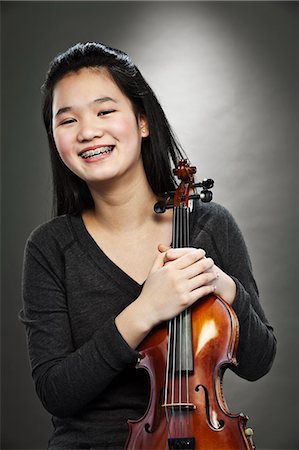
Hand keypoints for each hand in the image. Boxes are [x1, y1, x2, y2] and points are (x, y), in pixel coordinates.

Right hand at [115, 244, 235, 348]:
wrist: (147, 310)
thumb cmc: (149, 292)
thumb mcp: (152, 271)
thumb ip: (159, 258)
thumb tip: (166, 250)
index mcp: (169, 269)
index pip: (189, 257)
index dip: (198, 253)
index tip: (202, 252)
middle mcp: (177, 277)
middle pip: (199, 266)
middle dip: (208, 262)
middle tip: (211, 261)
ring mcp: (182, 289)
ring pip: (203, 278)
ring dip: (211, 275)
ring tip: (214, 274)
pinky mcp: (186, 300)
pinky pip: (202, 291)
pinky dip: (210, 288)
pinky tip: (212, 287)